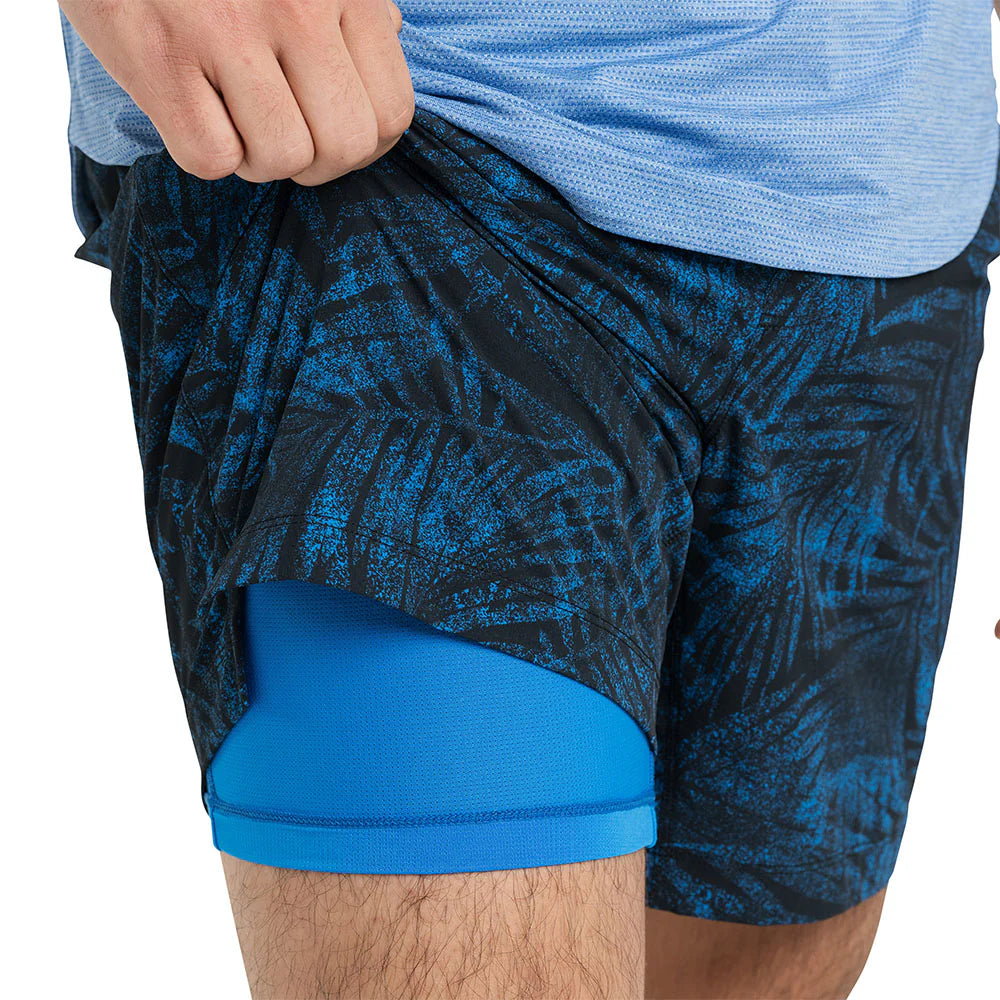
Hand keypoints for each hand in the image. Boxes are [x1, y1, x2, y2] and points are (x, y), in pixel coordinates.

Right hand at [58, 0, 413, 184]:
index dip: (364, 144)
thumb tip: (387, 35)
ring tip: (232, 117)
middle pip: (345, 147)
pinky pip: (212, 158)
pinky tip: (191, 110)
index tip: (329, 130)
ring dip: (257, 158)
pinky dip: (203, 151)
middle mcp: (296, 6)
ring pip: (283, 158)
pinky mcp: (161, 56)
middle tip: (281, 134)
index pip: (392, 112)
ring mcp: (228, 30)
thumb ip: (350, 1)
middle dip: (315, 162)